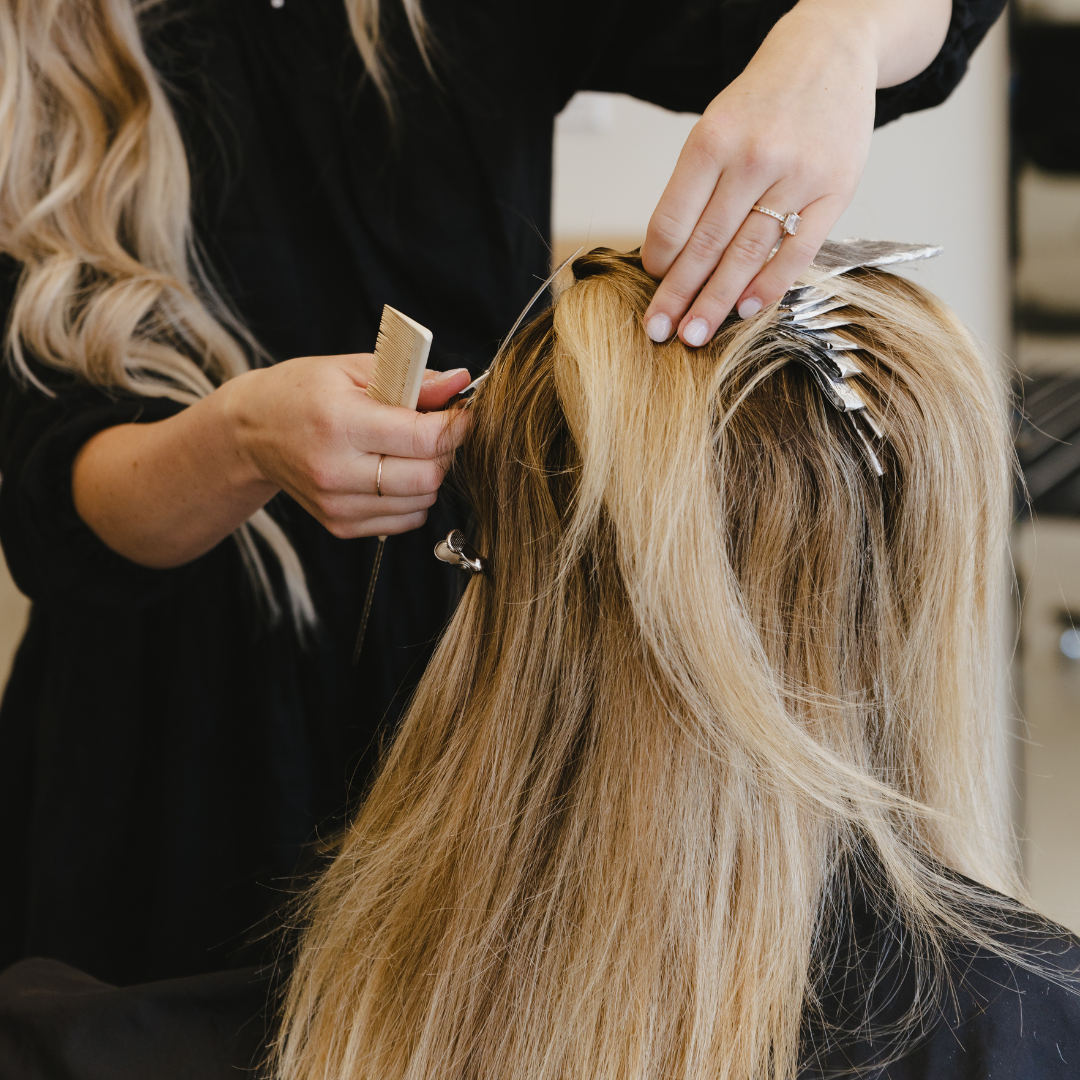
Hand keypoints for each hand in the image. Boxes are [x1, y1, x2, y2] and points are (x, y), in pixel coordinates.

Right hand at [226, 353, 470, 539]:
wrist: (253, 432)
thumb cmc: (304, 392)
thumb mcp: (354, 369)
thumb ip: (413, 378)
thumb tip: (460, 381)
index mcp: (340, 423)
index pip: (422, 438)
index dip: (456, 425)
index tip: (462, 413)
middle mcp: (337, 471)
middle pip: (427, 477)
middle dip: (446, 452)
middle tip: (439, 430)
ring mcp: (338, 505)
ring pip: (422, 502)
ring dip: (431, 475)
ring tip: (412, 449)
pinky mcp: (341, 525)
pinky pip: (405, 520)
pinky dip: (413, 497)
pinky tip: (395, 472)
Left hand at [640, 0, 950, 346]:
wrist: (829, 53)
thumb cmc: (762, 101)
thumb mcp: (716, 127)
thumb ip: (696, 186)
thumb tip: (670, 255)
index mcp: (713, 140)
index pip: (675, 217)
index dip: (659, 259)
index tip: (652, 283)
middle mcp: (754, 158)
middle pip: (707, 244)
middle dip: (679, 295)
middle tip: (660, 331)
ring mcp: (798, 176)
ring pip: (747, 254)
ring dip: (717, 301)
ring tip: (695, 334)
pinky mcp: (836, 191)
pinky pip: (798, 251)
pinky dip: (769, 285)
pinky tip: (746, 310)